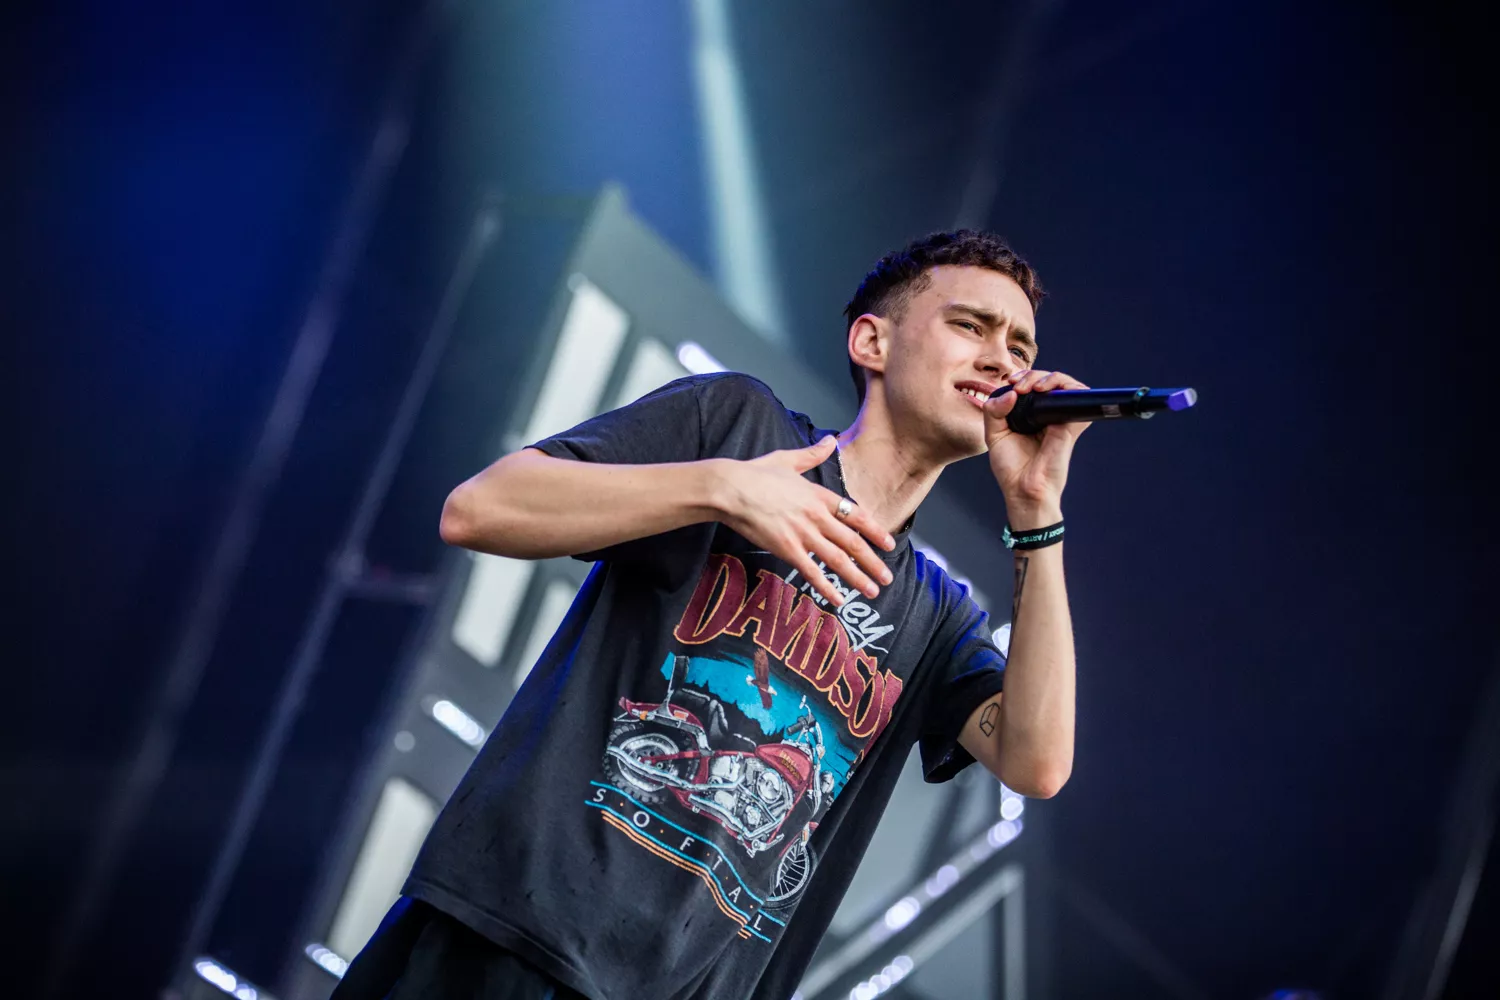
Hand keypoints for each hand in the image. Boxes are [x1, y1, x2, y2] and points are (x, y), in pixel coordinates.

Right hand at [712, 436, 894, 605]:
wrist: (730, 489)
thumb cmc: (754, 474)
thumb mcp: (787, 459)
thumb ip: (812, 454)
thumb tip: (830, 440)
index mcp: (819, 496)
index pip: (856, 515)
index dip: (875, 531)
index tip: (889, 543)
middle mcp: (817, 516)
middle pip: (853, 542)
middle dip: (872, 562)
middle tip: (887, 577)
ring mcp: (803, 534)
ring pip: (837, 559)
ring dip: (857, 577)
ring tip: (872, 591)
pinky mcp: (786, 549)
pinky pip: (811, 572)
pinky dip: (826, 587)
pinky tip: (838, 600)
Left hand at [982, 369, 1089, 525]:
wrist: (1023, 490)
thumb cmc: (1011, 468)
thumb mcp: (994, 434)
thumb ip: (994, 410)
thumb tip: (1010, 393)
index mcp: (1030, 415)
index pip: (1031, 385)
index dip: (1022, 377)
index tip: (1008, 382)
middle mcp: (1047, 415)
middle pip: (1048, 380)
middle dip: (1032, 375)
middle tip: (1018, 385)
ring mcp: (1061, 419)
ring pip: (1064, 384)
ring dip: (1049, 378)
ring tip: (1032, 387)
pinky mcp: (1072, 425)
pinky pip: (1080, 398)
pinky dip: (1069, 387)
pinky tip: (1047, 392)